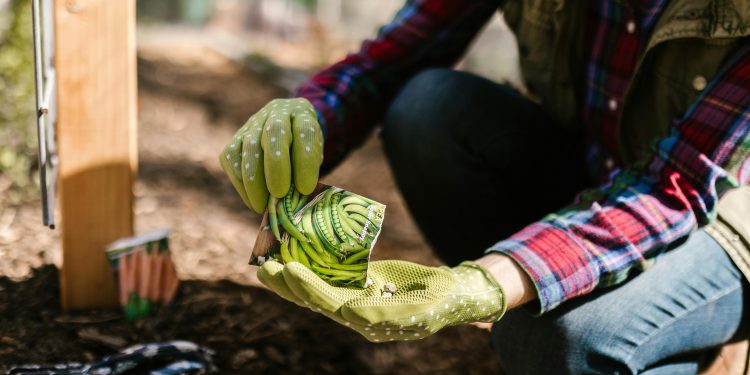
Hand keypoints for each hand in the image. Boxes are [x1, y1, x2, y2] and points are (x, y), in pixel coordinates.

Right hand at [219, 98, 323, 212]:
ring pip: (249, 148)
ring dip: (255, 182)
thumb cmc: (304, 150)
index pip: (305, 132)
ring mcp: (253, 123)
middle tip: (280, 195)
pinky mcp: (234, 138)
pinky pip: (231, 159)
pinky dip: (241, 184)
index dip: (305, 160)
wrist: (288, 130)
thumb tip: (292, 202)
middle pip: (274, 134)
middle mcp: (277, 113)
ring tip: (263, 206)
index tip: (305, 188)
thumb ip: (306, 173)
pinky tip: (253, 200)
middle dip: (276, 167)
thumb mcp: (314, 157)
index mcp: (302, 114)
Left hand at [257, 260, 505, 341]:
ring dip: (292, 278)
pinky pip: (330, 277)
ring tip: (267, 263)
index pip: (332, 306)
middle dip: (289, 285)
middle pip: (316, 299)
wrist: (452, 295)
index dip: (309, 290)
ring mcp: (357, 298)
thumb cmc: (441, 301)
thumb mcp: (420, 310)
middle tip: (264, 267)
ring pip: (317, 288)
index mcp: (370, 322)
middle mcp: (357, 313)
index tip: (290, 271)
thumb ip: (386, 314)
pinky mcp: (360, 285)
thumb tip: (351, 313)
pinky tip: (293, 255)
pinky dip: (310, 267)